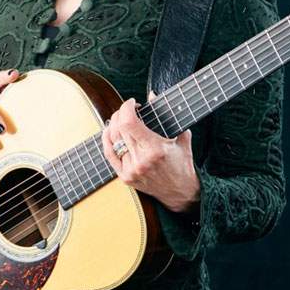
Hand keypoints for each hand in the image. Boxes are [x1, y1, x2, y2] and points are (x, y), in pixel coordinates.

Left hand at [101, 98, 200, 212]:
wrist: (181, 193)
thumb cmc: (182, 164)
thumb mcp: (181, 138)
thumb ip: (169, 115)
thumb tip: (153, 95)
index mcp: (155, 150)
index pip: (130, 123)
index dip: (126, 108)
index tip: (132, 102)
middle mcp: (141, 160)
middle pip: (119, 129)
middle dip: (121, 113)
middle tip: (128, 109)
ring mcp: (131, 170)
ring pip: (112, 140)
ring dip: (114, 124)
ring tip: (120, 118)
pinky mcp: (125, 177)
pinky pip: (109, 154)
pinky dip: (107, 140)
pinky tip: (110, 131)